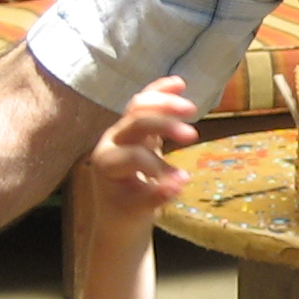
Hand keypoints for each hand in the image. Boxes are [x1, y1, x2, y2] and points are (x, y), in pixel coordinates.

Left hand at [87, 77, 199, 224]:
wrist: (117, 214)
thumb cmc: (125, 215)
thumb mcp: (139, 211)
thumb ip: (156, 196)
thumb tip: (180, 182)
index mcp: (106, 163)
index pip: (134, 156)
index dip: (158, 166)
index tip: (181, 181)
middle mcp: (111, 142)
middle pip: (136, 123)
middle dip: (163, 125)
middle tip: (192, 135)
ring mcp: (122, 133)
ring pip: (139, 107)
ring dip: (165, 103)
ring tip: (190, 107)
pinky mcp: (135, 130)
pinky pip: (146, 104)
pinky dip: (161, 92)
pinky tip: (179, 83)